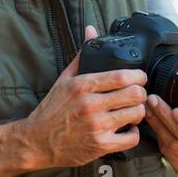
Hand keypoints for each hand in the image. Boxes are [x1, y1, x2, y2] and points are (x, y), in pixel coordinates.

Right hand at [22, 24, 147, 169]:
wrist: (36, 141)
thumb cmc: (51, 109)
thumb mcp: (64, 79)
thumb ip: (82, 55)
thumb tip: (91, 30)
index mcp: (83, 85)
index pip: (121, 76)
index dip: (138, 75)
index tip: (140, 77)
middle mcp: (91, 105)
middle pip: (134, 94)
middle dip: (140, 92)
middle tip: (137, 94)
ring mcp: (96, 126)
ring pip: (136, 114)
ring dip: (138, 112)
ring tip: (131, 110)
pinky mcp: (100, 146)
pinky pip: (132, 138)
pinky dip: (133, 133)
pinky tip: (126, 129)